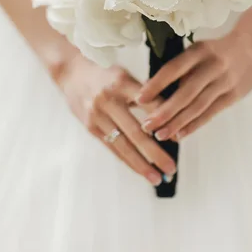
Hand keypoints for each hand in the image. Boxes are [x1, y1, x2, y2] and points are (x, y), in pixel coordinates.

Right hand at [57, 54, 176, 185]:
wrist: (72, 73)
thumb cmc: (107, 74)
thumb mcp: (126, 75)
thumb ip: (145, 92)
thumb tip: (171, 113)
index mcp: (122, 82)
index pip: (148, 103)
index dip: (164, 120)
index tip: (179, 136)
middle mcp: (109, 99)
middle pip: (136, 131)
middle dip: (155, 153)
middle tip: (172, 169)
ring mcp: (98, 114)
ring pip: (123, 144)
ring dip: (141, 164)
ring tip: (157, 178)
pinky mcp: (90, 126)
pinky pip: (112, 147)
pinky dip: (127, 160)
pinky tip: (139, 171)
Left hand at [137, 21, 251, 140]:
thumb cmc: (216, 50)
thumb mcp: (199, 50)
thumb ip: (182, 68)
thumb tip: (155, 92)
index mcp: (199, 51)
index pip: (173, 69)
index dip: (156, 85)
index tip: (139, 99)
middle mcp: (212, 66)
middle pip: (186, 92)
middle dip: (164, 111)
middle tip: (146, 126)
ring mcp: (225, 81)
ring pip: (198, 106)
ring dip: (178, 123)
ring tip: (160, 135)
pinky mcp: (234, 95)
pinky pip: (211, 113)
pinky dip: (194, 125)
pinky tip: (180, 134)